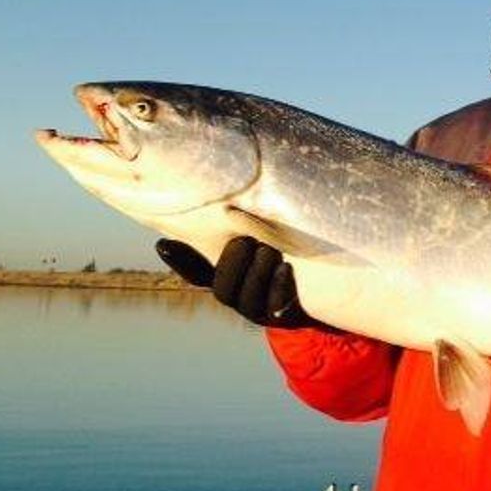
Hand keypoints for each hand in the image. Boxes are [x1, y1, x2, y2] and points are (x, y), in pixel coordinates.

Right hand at [156, 236, 325, 329]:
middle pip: (222, 289)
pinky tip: (286, 269)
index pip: (196, 272)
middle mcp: (240, 295)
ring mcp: (262, 309)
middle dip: (231, 265)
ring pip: (247, 300)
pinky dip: (279, 287)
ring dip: (256, 274)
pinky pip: (278, 308)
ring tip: (268, 251)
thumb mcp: (269, 233)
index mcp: (228, 275)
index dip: (181, 261)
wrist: (327, 287)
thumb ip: (245, 219)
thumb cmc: (291, 249)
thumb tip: (223, 175)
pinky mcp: (286, 315)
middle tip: (244, 241)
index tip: (163, 243)